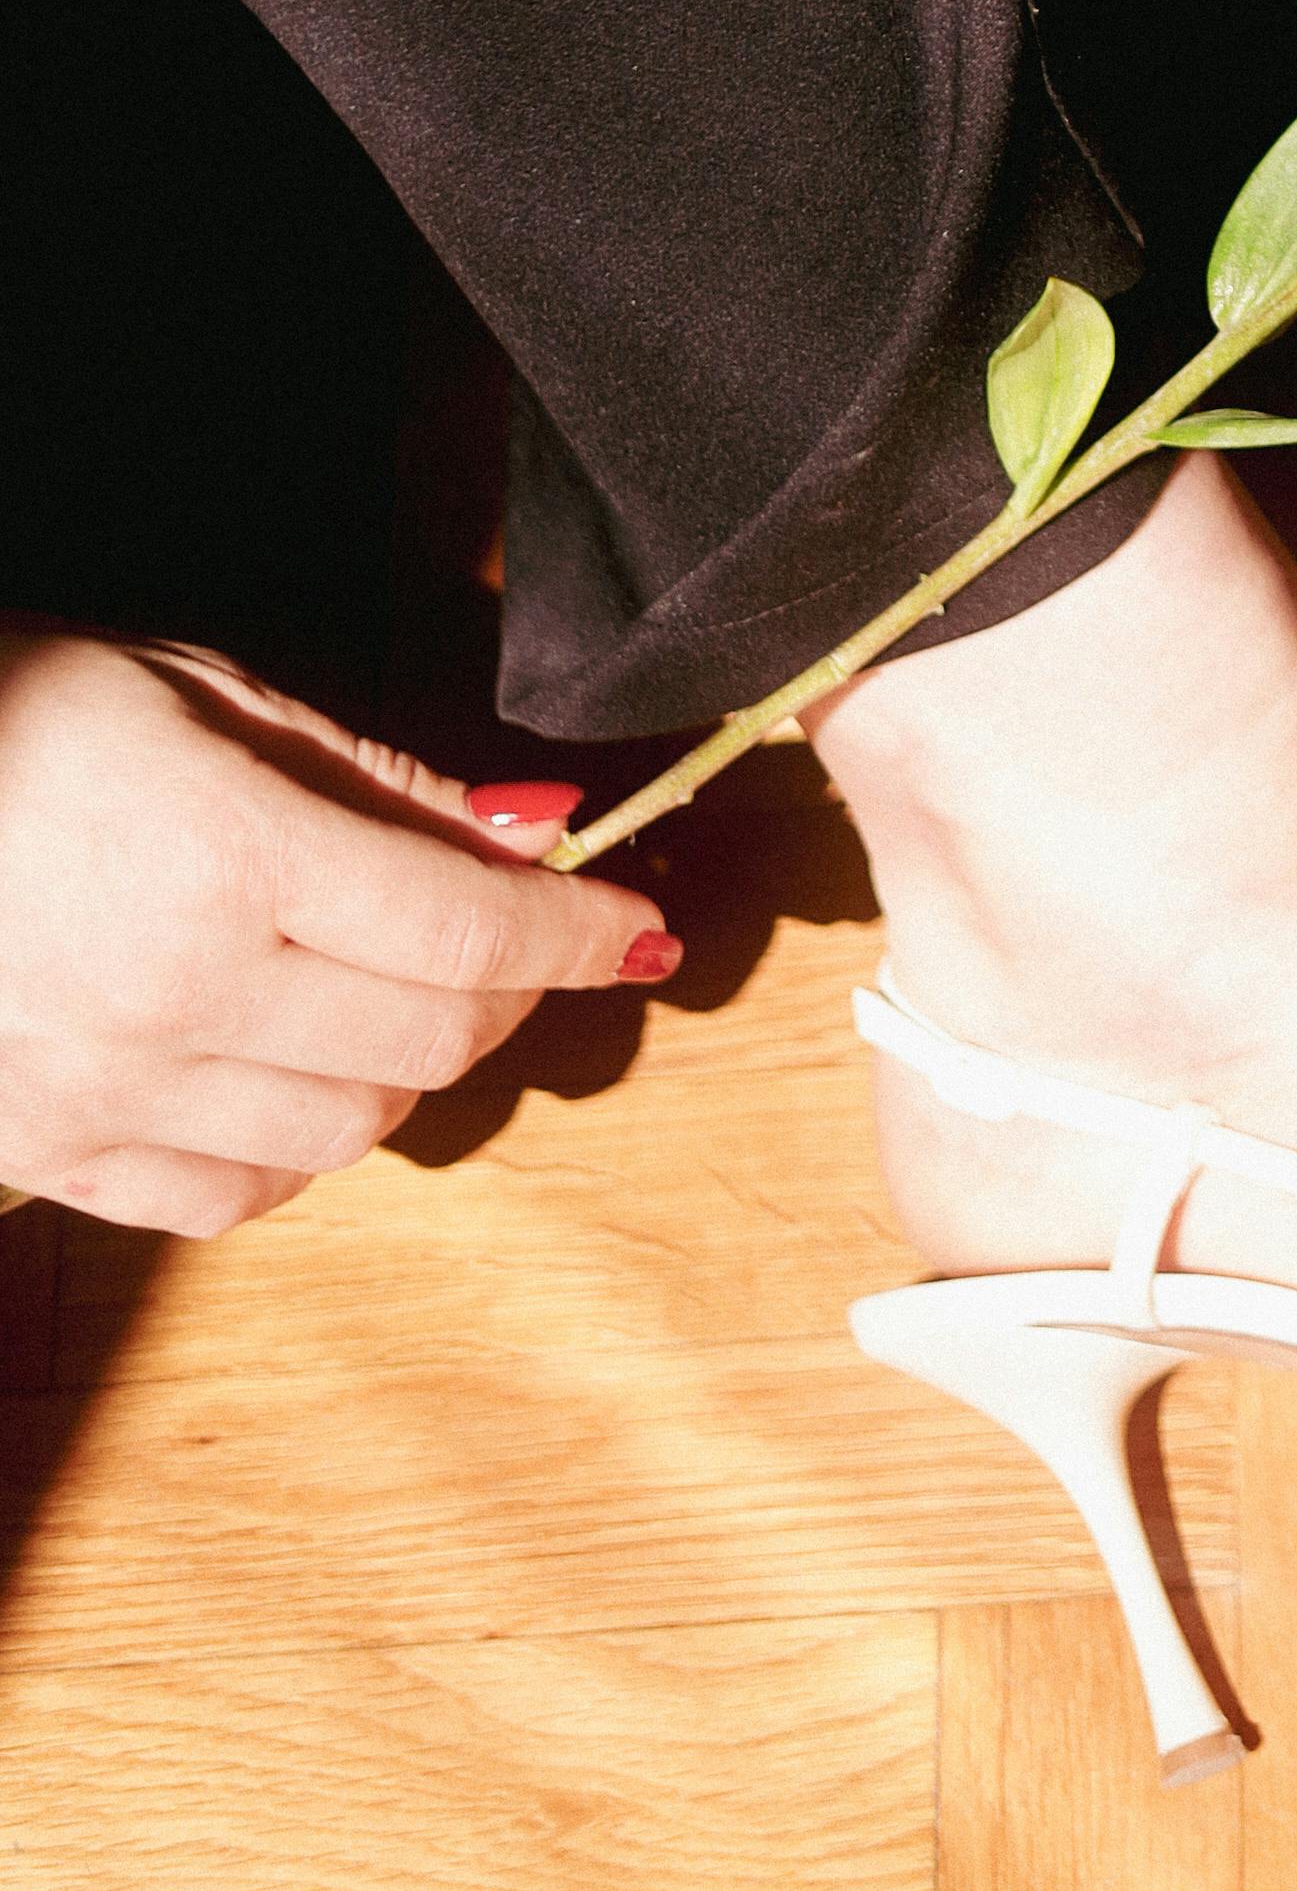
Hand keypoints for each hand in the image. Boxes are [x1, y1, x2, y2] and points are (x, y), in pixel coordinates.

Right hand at [0, 631, 674, 1236]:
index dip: (580, 931)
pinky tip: (300, 1077)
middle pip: (429, 1038)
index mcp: (224, 854)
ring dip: (415, 1070)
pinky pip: (231, 1194)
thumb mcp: (202, 695)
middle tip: (528, 945)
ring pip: (348, 1132)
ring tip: (407, 997)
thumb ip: (375, 777)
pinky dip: (300, 1151)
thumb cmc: (18, 716)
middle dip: (514, 992)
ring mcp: (109, 1087)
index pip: (468, 926)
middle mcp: (176, 990)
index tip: (640, 926)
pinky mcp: (49, 1150)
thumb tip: (533, 831)